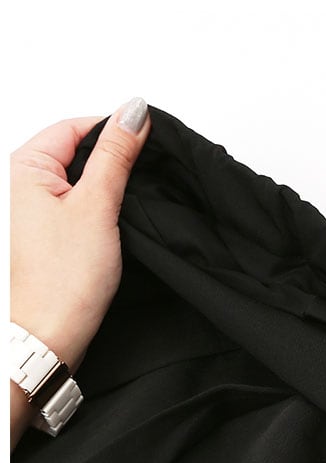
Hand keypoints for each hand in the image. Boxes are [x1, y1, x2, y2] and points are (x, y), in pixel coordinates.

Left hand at [10, 98, 149, 448]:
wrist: (49, 335)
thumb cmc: (63, 280)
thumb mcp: (98, 206)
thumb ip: (116, 155)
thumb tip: (134, 111)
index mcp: (23, 167)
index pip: (76, 126)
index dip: (115, 131)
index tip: (150, 143)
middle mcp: (21, 185)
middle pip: (78, 150)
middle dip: (114, 160)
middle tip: (143, 182)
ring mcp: (34, 210)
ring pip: (81, 179)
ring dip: (109, 187)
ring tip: (128, 208)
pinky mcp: (49, 232)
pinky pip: (80, 204)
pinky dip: (101, 208)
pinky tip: (117, 224)